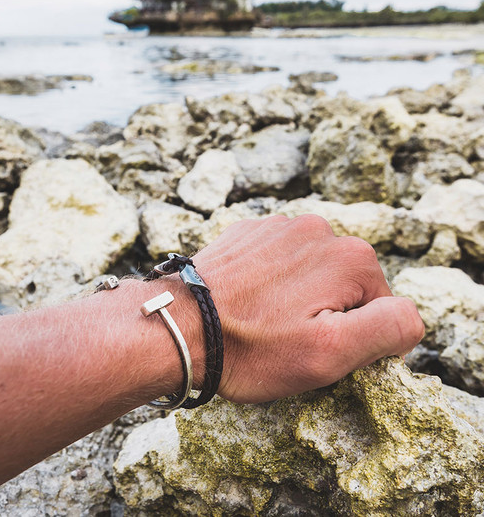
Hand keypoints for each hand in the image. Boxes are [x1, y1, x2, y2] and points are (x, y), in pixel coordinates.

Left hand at [194, 215, 423, 402]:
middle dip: (325, 315)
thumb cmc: (249, 348)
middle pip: (345, 287)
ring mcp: (275, 226)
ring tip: (259, 324)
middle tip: (284, 339)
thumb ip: (388, 328)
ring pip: (309, 276)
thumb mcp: (331, 353)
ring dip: (293, 300)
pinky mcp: (243, 233)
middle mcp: (316, 229)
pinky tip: (241, 306)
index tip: (313, 347)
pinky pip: (274, 266)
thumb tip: (407, 314)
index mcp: (350, 256)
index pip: (381, 308)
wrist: (172, 327)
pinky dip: (265, 286)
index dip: (353, 338)